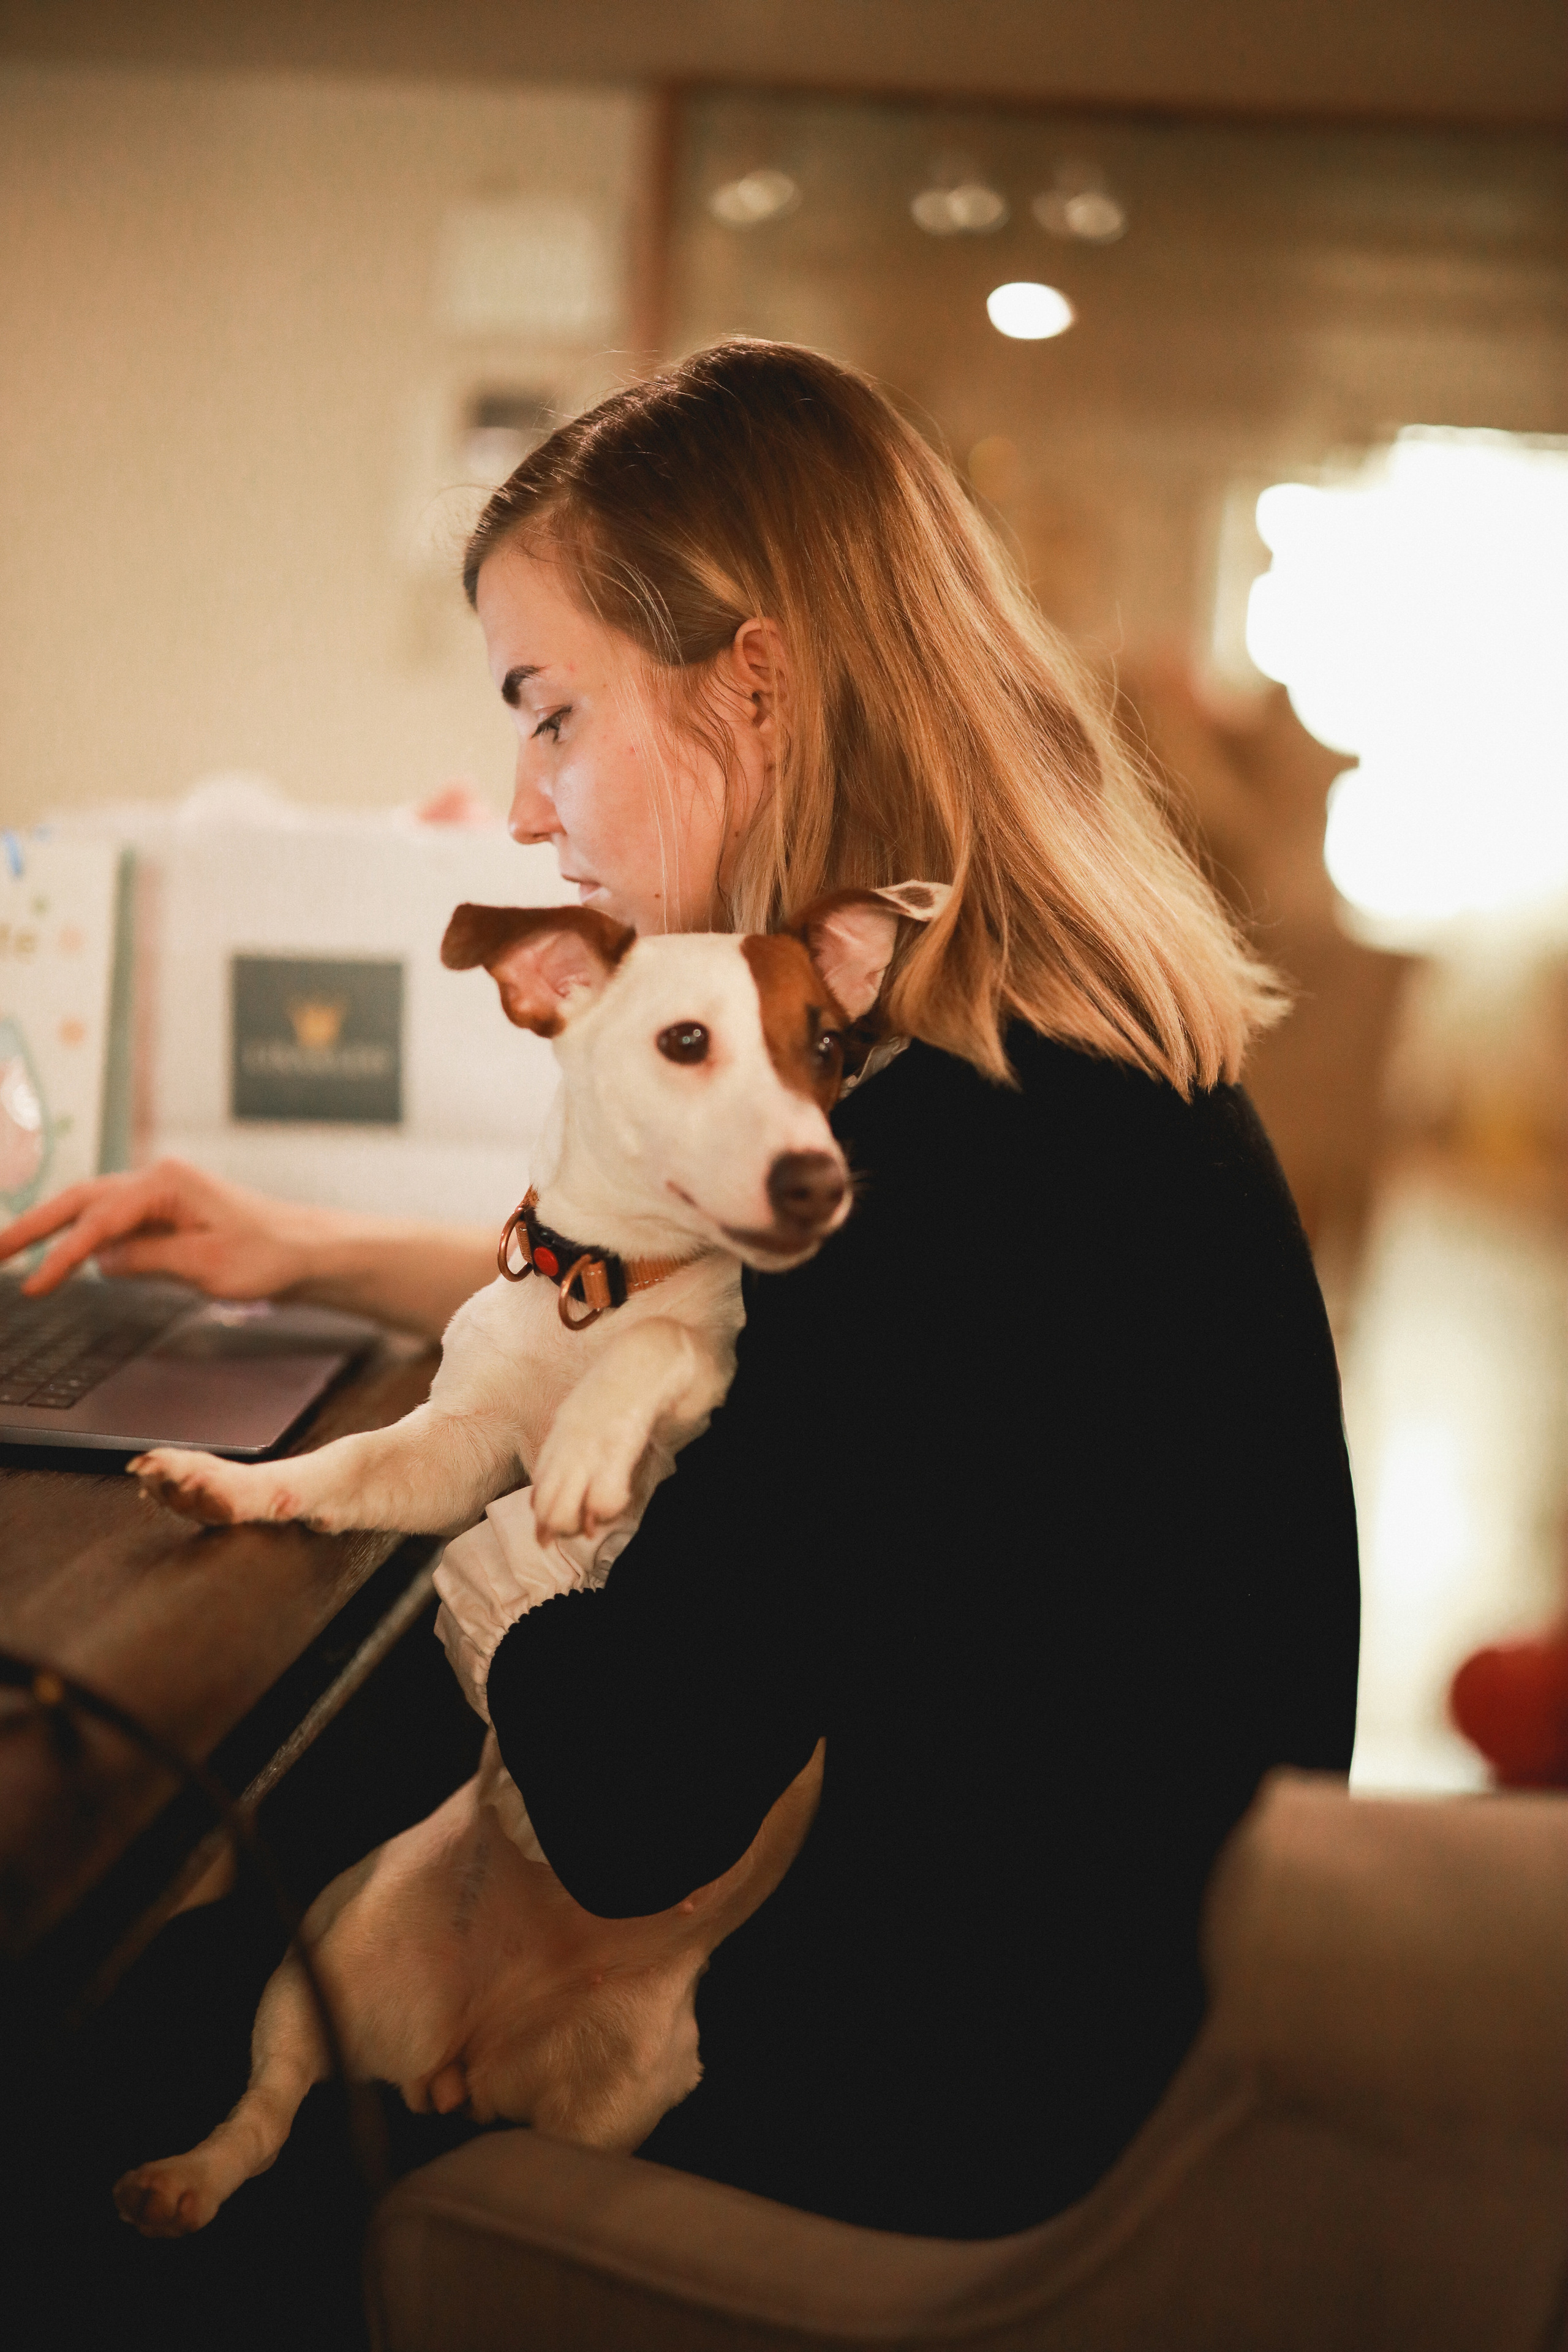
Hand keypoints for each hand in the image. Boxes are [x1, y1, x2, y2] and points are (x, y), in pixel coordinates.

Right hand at [0, 1158, 326, 1299]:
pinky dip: (84, 1238)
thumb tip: (101, 1260)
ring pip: (92, 1208)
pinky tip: (65, 1259)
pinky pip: (113, 1223)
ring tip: (11, 1253)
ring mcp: (161, 1195)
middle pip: (80, 1201)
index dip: (61, 1256)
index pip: (98, 1221)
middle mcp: (159, 1180)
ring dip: (53, 1230)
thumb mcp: (206, 1264)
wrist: (306, 1251)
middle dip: (33, 1226)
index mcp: (167, 1183)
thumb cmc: (268, 1255)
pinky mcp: (166, 1214)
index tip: (34, 1286)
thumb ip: (148, 1259)